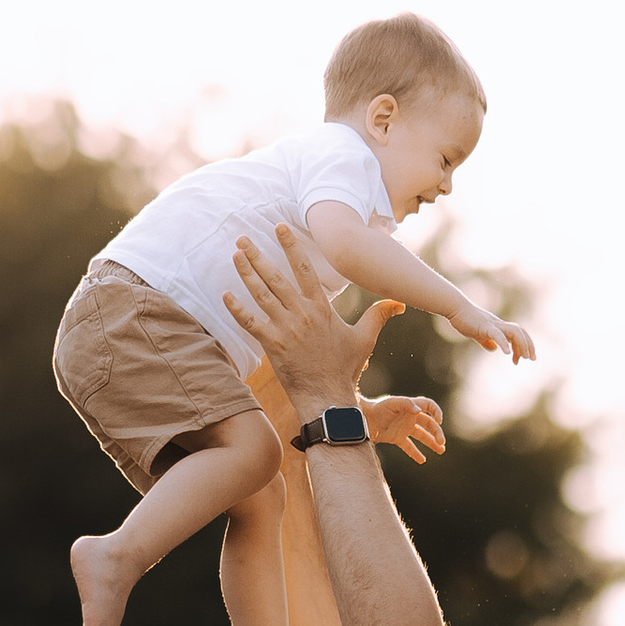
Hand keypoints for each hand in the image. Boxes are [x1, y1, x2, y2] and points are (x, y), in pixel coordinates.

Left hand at [227, 224, 397, 417]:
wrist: (328, 398)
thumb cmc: (345, 369)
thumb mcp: (365, 339)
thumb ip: (378, 315)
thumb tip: (399, 302)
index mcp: (321, 309)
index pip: (304, 270)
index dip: (291, 246)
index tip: (279, 227)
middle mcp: (302, 315)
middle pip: (276, 278)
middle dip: (259, 255)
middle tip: (243, 238)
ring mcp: (286, 330)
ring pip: (262, 295)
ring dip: (247, 274)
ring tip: (236, 255)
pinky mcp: (273, 346)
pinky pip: (251, 323)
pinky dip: (237, 309)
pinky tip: (225, 295)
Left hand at [365, 393, 445, 461]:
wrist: (363, 419)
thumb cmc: (377, 408)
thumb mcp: (392, 403)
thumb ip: (406, 404)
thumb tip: (419, 411)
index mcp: (411, 406)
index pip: (428, 406)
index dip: (436, 411)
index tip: (439, 421)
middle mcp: (410, 417)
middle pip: (429, 424)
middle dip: (437, 433)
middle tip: (441, 443)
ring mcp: (404, 428)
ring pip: (422, 436)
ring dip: (432, 443)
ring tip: (441, 451)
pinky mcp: (397, 438)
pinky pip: (409, 446)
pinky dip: (415, 453)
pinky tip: (422, 460)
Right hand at [445, 292, 536, 363]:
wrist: (455, 308)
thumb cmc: (465, 320)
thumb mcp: (478, 334)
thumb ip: (486, 341)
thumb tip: (494, 348)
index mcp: (499, 327)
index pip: (518, 333)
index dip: (525, 344)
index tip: (524, 358)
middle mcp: (499, 324)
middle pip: (520, 332)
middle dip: (528, 345)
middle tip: (531, 359)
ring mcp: (493, 324)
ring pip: (514, 332)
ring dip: (521, 344)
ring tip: (522, 357)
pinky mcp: (485, 326)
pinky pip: (497, 334)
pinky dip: (504, 343)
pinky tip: (507, 353)